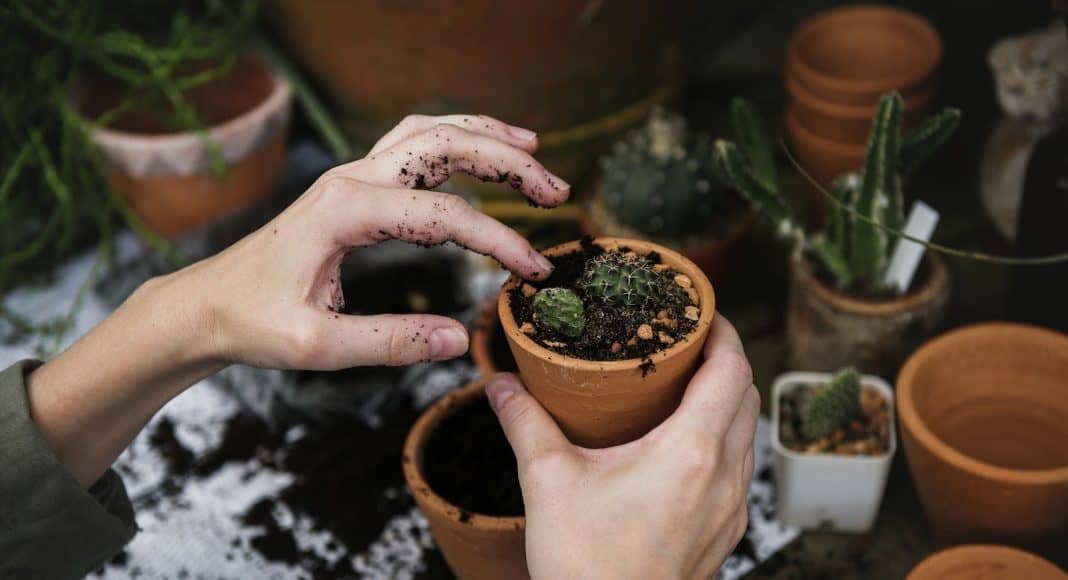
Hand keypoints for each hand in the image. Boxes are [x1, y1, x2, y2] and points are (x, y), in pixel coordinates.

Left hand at [171, 113, 569, 369]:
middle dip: (509, 162)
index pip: (445, 216)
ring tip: (534, 149)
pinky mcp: (352, 186)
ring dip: (485, 137)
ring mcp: (351, 176)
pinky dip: (454, 141)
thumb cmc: (253, 322)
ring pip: (429, 133)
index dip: (499, 241)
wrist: (206, 304)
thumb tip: (459, 340)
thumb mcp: (318, 346)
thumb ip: (391, 342)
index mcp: (345, 212)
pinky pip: (411, 145)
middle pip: (445, 146)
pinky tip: (479, 151)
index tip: (534, 272)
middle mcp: (351, 179)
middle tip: (556, 191)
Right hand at [486, 315, 758, 579]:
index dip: (723, 332)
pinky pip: (739, 468)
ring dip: (726, 400)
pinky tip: (683, 443)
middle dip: (725, 359)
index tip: (703, 312)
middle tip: (687, 341)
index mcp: (690, 452)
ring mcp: (731, 509)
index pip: (731, 370)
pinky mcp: (725, 533)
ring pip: (747, 433)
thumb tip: (501, 384)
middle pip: (747, 396)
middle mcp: (724, 478)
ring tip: (685, 385)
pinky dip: (723, 439)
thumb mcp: (548, 481)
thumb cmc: (586, 565)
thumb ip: (525, 422)